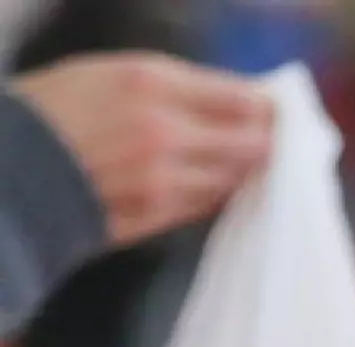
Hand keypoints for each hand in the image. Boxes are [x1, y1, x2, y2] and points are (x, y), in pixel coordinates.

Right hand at [12, 53, 272, 247]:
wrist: (9, 171)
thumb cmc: (52, 114)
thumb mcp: (108, 75)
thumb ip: (173, 88)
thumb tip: (237, 103)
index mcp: (150, 82)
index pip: (243, 99)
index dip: (267, 109)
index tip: (276, 115)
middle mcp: (162, 129)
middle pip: (251, 142)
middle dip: (267, 144)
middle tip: (274, 146)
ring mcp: (161, 176)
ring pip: (233, 178)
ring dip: (243, 173)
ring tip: (242, 165)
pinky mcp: (155, 213)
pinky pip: (207, 204)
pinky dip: (216, 194)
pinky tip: (211, 185)